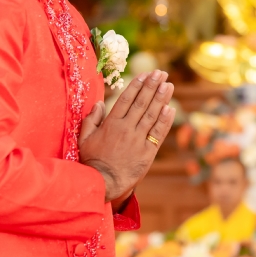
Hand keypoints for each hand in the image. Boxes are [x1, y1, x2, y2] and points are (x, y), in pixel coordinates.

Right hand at [78, 70, 175, 201]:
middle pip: (141, 103)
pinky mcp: (147, 152)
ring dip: (161, 99)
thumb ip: (91, 120)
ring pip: (152, 115)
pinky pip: (158, 133)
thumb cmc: (91, 161)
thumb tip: (100, 103)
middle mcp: (126, 129)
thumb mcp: (84, 139)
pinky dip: (165, 120)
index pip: (126, 100)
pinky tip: (171, 108)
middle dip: (152, 86)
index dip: (137, 86)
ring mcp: (138, 140)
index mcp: (111, 124)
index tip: (145, 75)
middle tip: (161, 73)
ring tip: (169, 85)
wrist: (103, 183)